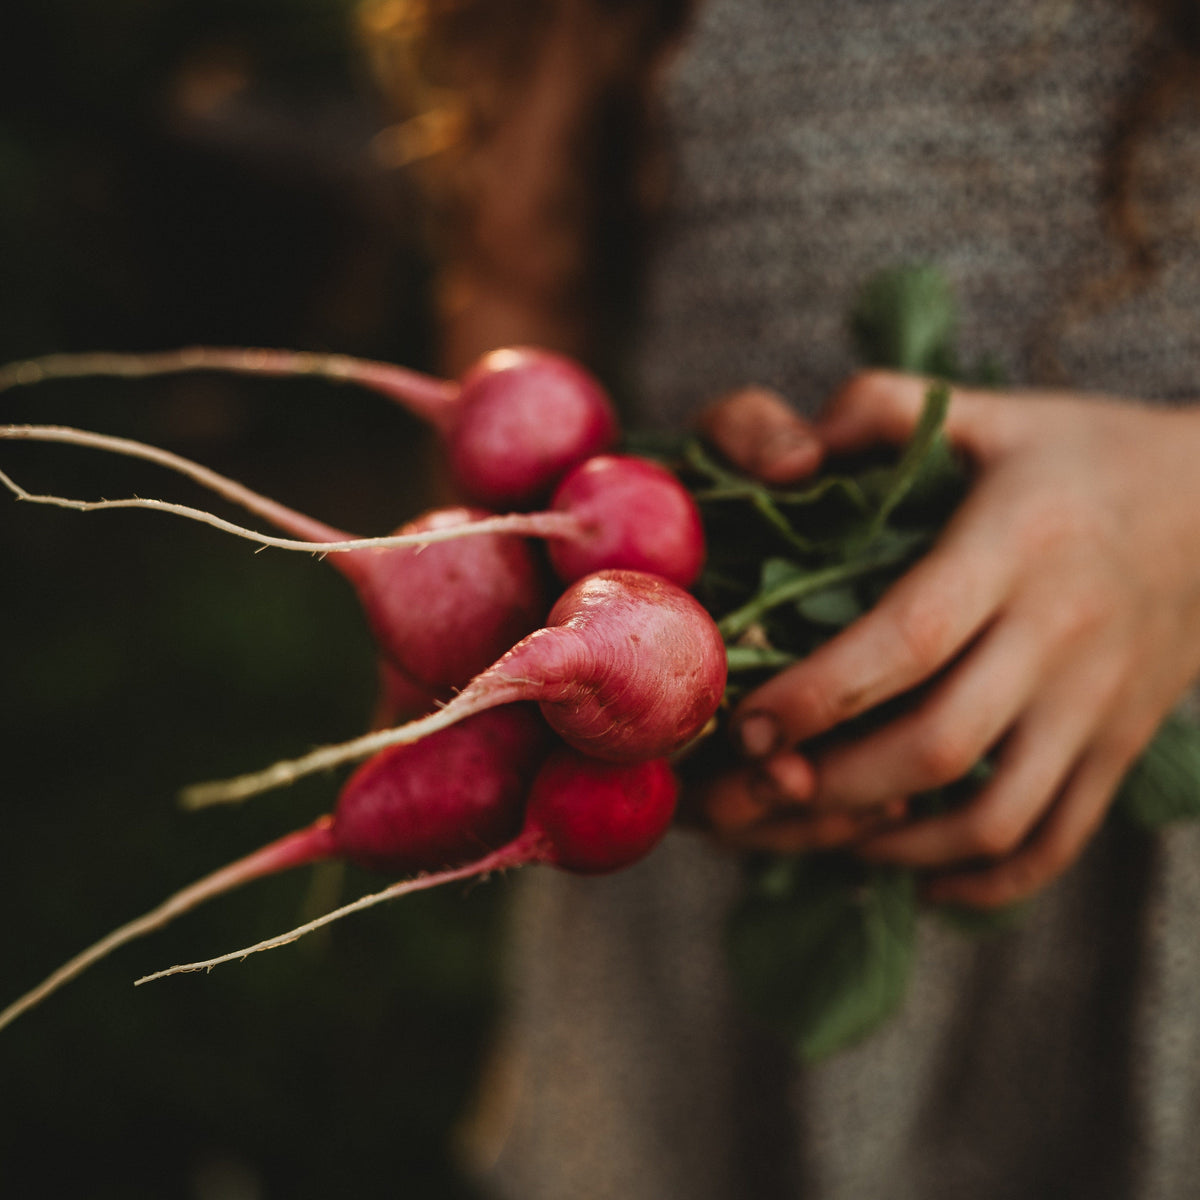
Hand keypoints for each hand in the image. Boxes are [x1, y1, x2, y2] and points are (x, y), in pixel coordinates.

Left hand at [729, 371, 1199, 906]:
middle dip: (830, 783)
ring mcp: (1097, 705)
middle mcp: (1061, 636)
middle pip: (940, 743)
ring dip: (891, 844)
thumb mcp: (987, 414)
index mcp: (1016, 547)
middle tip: (748, 790)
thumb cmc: (1080, 457)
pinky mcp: (1117, 748)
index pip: (911, 637)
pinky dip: (983, 879)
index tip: (745, 723)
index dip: (821, 691)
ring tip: (813, 831)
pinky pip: (1056, 840)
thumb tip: (787, 460)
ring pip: (994, 814)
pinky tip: (918, 875)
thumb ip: (877, 409)